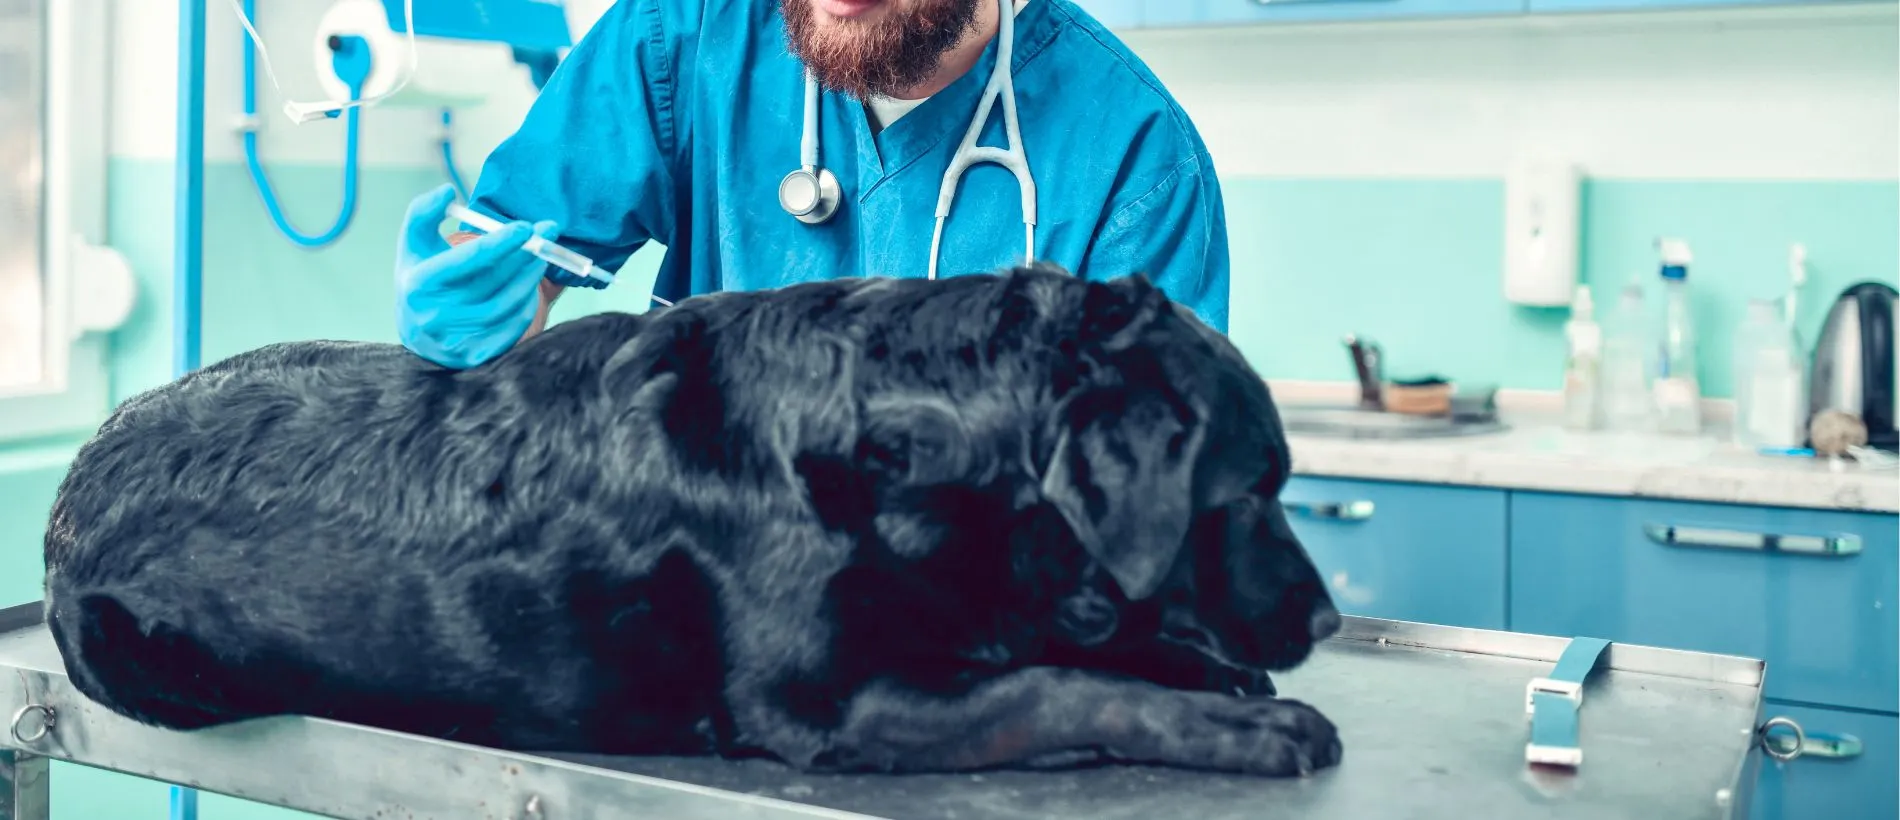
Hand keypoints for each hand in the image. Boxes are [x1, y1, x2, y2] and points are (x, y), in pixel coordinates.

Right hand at [395, 184, 559, 367]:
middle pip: (493, 282)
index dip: (499, 243)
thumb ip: (424, 211)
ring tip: (538, 258)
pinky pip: (513, 327)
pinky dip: (527, 304)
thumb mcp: (414, 242)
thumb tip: (448, 191)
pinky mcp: (475, 355)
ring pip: (508, 304)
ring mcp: (455, 339)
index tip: (527, 227)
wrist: (417, 331)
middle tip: (546, 235)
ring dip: (530, 278)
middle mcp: (435, 314)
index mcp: (420, 282)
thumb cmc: (422, 275)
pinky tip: (529, 288)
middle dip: (525, 256)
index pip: (466, 260)